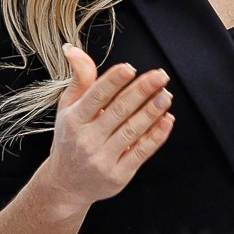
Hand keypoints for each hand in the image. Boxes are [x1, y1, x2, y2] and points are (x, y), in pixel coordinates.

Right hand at [36, 46, 173, 211]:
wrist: (66, 184)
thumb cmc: (70, 138)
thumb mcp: (68, 108)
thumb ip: (79, 80)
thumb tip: (73, 49)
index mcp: (74, 120)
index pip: (96, 97)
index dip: (113, 81)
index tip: (130, 68)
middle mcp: (87, 140)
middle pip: (118, 111)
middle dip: (141, 91)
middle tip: (160, 76)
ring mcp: (103, 159)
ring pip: (132, 131)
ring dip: (152, 111)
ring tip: (166, 95)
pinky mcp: (118, 174)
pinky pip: (140, 152)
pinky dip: (156, 136)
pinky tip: (167, 120)